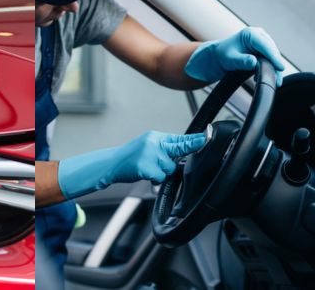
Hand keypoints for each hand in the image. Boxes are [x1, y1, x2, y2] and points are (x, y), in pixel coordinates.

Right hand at [57, 131, 205, 199]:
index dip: (195, 140)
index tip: (207, 138)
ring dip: (160, 172)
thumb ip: (163, 148)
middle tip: (173, 154)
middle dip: (176, 157)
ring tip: (146, 168)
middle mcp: (153, 142)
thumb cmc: (129, 159)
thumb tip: (182, 152)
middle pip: (177, 153)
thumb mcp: (147, 148)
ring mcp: (149, 154)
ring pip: (169, 168)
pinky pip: (159, 177)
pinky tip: (143, 173)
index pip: (179, 138)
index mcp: (155, 137)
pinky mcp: (145, 166)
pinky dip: (153, 178)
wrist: (110, 164)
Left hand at [185, 27, 284, 85]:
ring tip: (273, 81)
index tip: (280, 68)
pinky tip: (264, 77)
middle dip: (275, 65)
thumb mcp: (230, 59)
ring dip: (273, 68)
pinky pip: (270, 59)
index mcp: (250, 33)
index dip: (274, 57)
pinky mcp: (264, 50)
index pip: (266, 46)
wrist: (219, 56)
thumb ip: (242, 61)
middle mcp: (259, 35)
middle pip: (272, 51)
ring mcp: (262, 42)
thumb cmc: (223, 55)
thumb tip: (254, 63)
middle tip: (277, 80)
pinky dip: (269, 68)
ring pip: (273, 56)